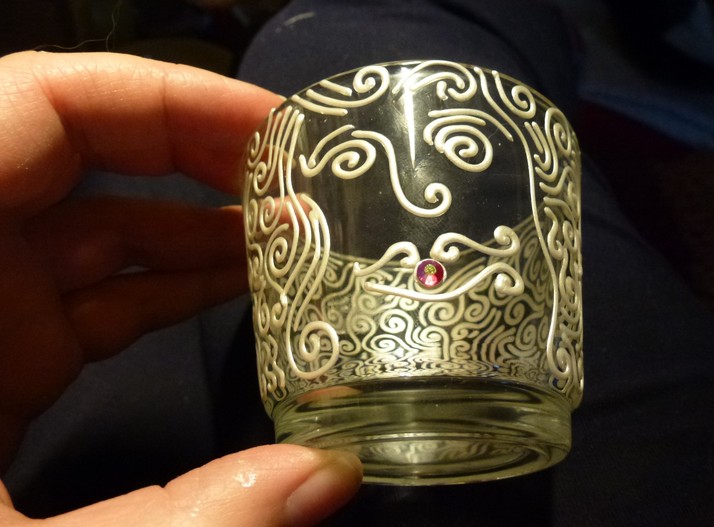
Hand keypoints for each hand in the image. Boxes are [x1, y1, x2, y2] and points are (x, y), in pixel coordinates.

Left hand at [0, 51, 361, 524]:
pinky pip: (107, 291)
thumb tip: (322, 478)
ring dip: (206, 226)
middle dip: (201, 151)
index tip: (268, 126)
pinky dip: (179, 285)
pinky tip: (245, 292)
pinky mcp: (12, 356)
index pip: (38, 109)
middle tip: (298, 174)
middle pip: (85, 152)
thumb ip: (173, 518)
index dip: (165, 99)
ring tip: (295, 237)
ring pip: (106, 226)